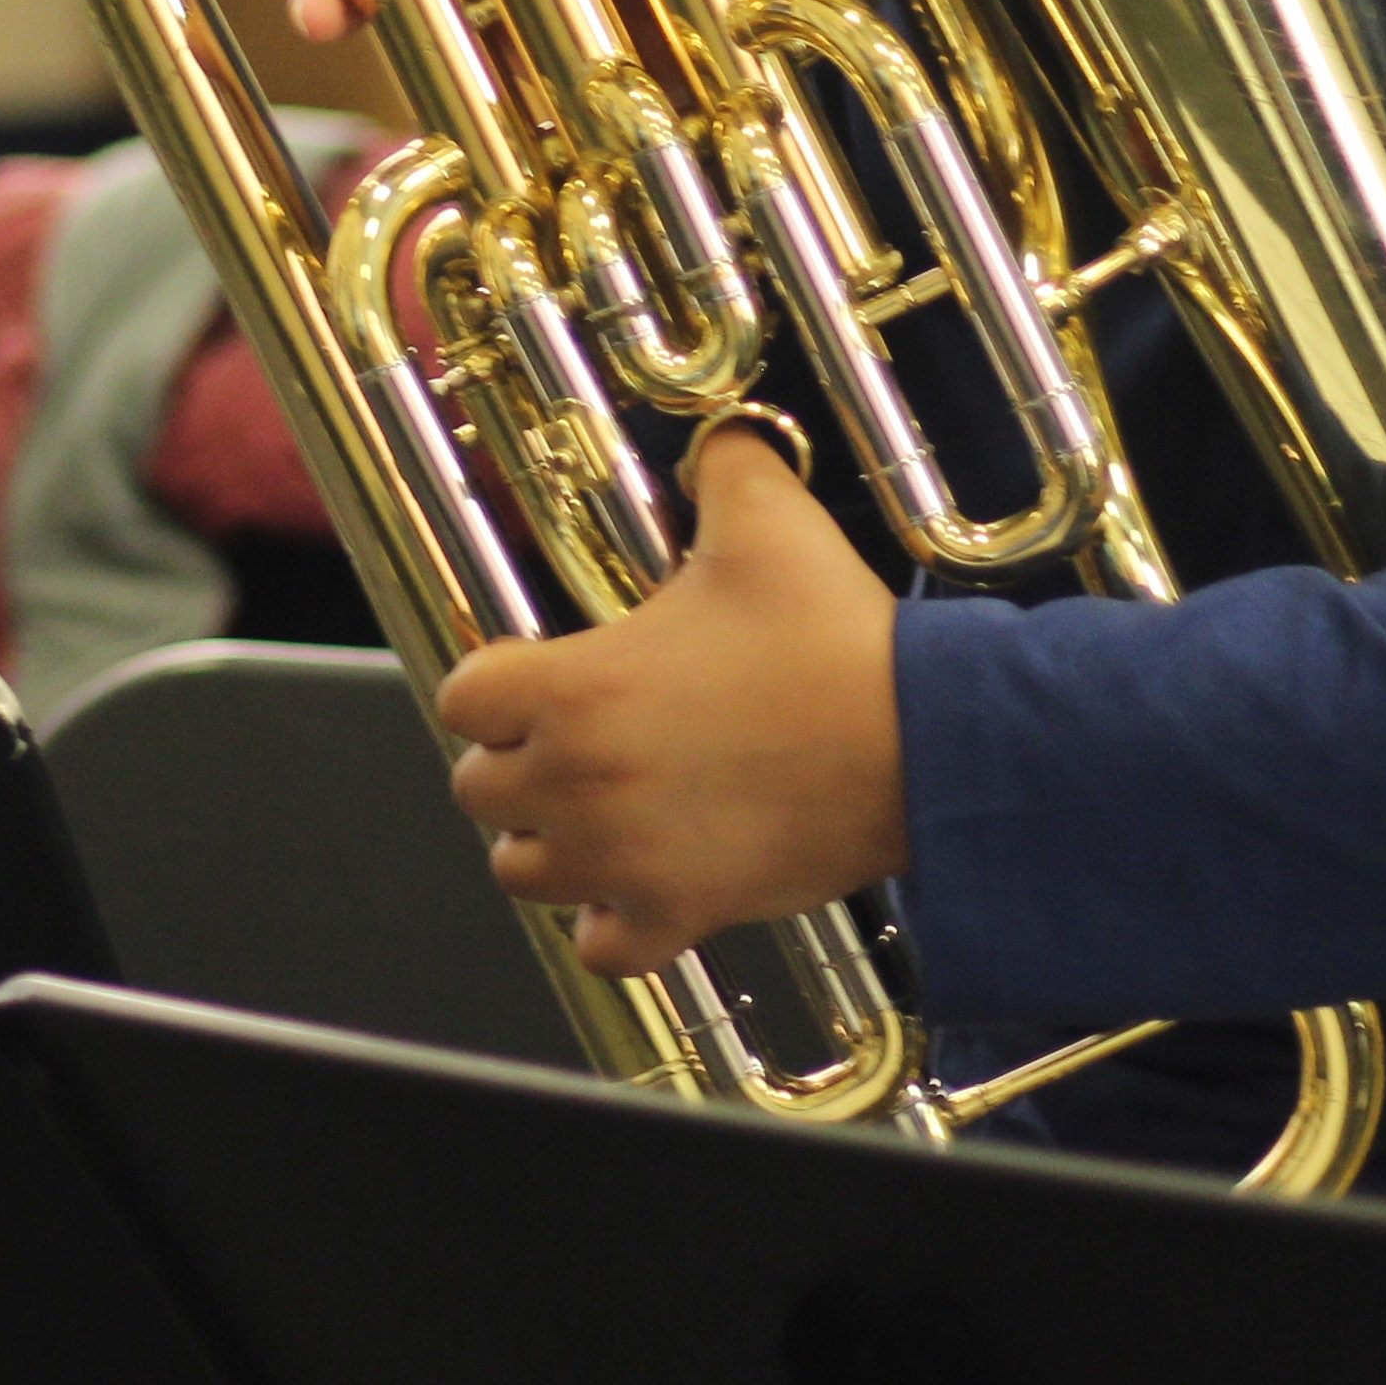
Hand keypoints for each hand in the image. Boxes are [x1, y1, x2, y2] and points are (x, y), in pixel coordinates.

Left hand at [433, 426, 910, 973]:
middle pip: (477, 790)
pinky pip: (600, 948)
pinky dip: (609, 924)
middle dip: (514, 764)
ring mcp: (623, 859)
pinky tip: (642, 880)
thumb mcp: (770, 520)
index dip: (495, 682)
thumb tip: (718, 436)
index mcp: (577, 687)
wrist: (924, 744)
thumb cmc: (838, 641)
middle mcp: (578, 782)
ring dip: (550, 844)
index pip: (461, 700)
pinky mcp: (680, 913)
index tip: (538, 675)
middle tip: (575, 740)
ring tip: (601, 810)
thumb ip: (722, 464)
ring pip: (521, 873)